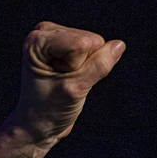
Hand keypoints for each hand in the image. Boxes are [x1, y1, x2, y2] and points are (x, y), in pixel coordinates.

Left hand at [7, 21, 124, 142]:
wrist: (38, 124)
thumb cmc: (48, 109)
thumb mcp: (74, 89)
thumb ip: (98, 66)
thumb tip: (118, 45)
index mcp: (38, 40)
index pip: (83, 43)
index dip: (76, 67)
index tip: (58, 80)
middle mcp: (45, 33)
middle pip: (92, 41)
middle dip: (83, 66)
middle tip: (62, 82)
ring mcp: (58, 37)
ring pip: (98, 45)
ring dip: (86, 68)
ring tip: (64, 80)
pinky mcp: (70, 44)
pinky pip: (99, 50)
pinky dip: (89, 67)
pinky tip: (70, 76)